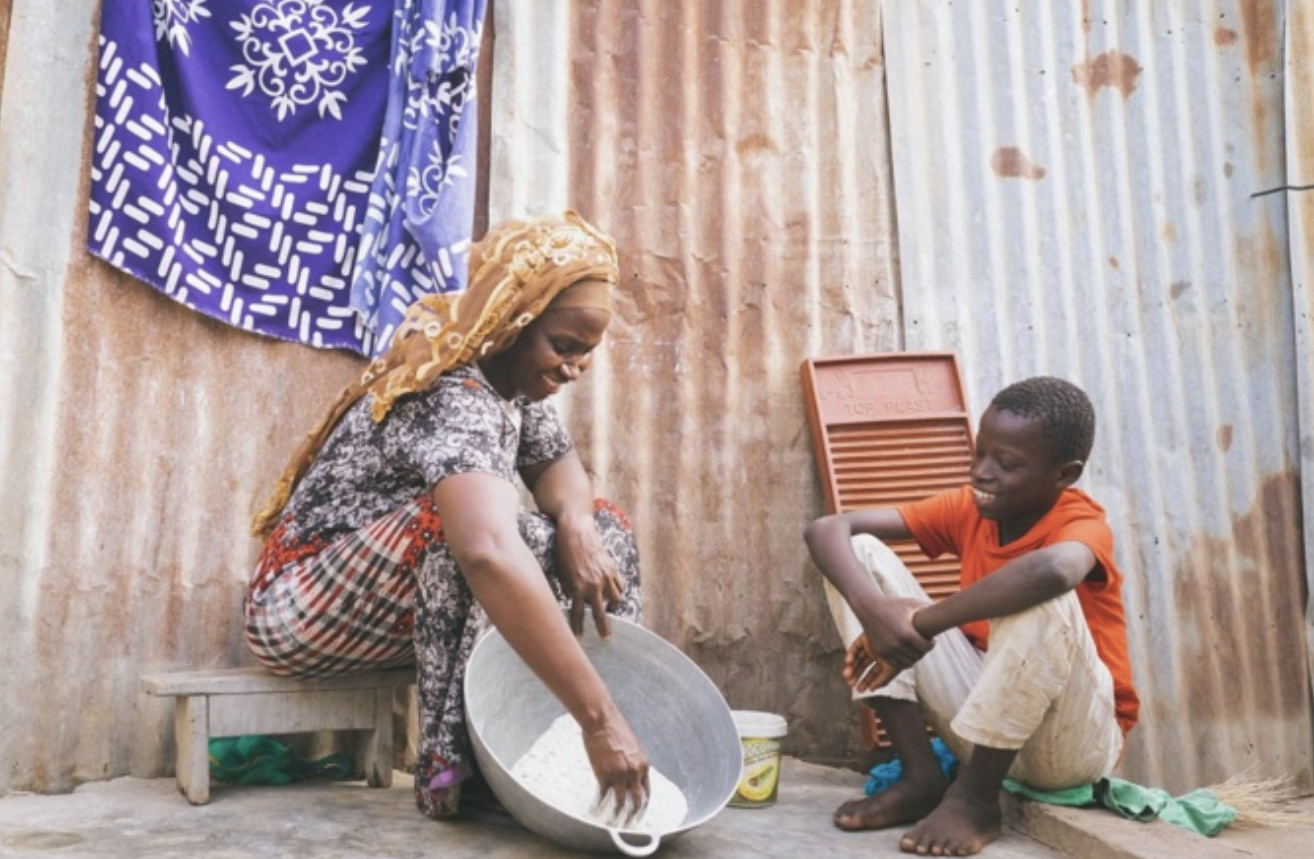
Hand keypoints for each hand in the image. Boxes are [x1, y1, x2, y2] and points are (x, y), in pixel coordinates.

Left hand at [555, 513, 622, 637]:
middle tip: (606, 638)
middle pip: (600, 613)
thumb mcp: (560, 573)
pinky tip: (614, 593)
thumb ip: (567, 588)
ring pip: (616, 599)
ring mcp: (605, 577)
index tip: (580, 638)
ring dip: (613, 606)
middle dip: (604, 628)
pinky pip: (620, 585)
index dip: (578, 628)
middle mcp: (593, 585)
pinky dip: (618, 590)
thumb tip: (572, 598)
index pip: (578, 614)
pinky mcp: (612, 568)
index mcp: (577, 588)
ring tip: (611, 610)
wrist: (577, 530)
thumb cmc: (564, 551)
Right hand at [582, 714, 649, 825]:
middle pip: (637, 801)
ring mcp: (619, 775)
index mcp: (643, 765)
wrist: (602, 721)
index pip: (647, 791)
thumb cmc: (615, 729)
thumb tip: (630, 775)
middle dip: (633, 816)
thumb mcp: (632, 747)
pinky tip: (594, 810)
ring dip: (615, 817)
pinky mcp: (603, 775)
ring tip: (611, 824)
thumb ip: (633, 762)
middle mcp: (634, 772)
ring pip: (620, 803)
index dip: (643, 804)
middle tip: (628, 825)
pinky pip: (603, 796)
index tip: (638, 813)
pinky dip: (598, 805)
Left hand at [842, 635, 899, 691]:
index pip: (874, 673)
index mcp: (885, 661)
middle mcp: (878, 654)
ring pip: (858, 658)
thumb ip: (883, 680)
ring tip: (847, 675)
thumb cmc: (900, 653)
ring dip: (851, 667)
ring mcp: (871, 646)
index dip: (867, 681)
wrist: (899, 635)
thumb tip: (872, 689)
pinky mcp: (865, 638)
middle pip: (864, 666)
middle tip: (851, 684)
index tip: (860, 690)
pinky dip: (850, 655)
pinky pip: (855, 647)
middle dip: (857, 675)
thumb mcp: (892, 669)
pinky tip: (848, 662)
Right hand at [856, 596, 933, 670]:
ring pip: (908, 662)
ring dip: (913, 657)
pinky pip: (896, 664)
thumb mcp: (910, 604)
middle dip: (923, 651)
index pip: (926, 647)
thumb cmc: (892, 604)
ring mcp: (887, 650)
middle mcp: (897, 644)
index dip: (931, 644)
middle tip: (924, 644)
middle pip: (918, 656)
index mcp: (907, 634)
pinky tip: (906, 653)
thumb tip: (946, 608)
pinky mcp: (880, 652)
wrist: (868, 607)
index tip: (931, 640)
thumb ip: (927, 608)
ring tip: (915, 649)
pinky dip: (903, 661)